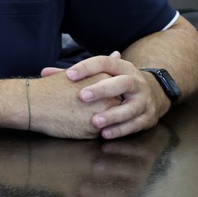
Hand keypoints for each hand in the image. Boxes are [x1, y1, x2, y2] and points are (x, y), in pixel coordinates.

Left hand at [39, 50, 164, 140]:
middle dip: (102, 89)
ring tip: (94, 122)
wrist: (152, 93)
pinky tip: (105, 134)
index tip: (69, 75)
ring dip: (113, 115)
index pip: (105, 62)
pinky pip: (136, 124)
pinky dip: (121, 130)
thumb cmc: (115, 83)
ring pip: (132, 107)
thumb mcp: (101, 75)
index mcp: (122, 67)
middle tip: (82, 96)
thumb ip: (75, 75)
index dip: (87, 67)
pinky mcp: (149, 117)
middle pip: (122, 83)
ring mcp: (144, 100)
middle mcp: (136, 82)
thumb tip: (45, 72)